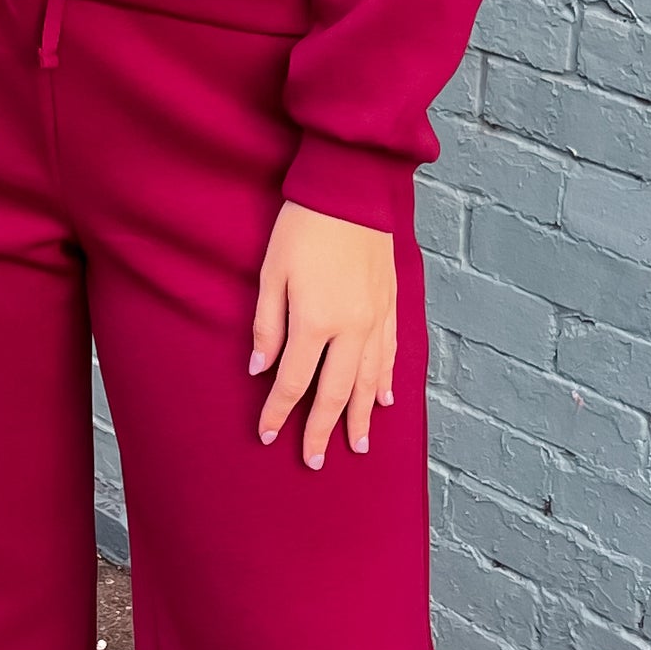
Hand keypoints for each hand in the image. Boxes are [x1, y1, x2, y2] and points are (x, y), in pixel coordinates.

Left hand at [250, 199, 398, 469]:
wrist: (350, 188)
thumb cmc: (302, 227)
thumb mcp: (271, 273)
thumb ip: (267, 326)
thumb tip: (260, 370)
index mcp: (315, 321)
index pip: (293, 381)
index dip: (279, 412)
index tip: (268, 435)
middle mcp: (351, 328)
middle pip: (336, 392)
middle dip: (323, 429)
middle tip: (315, 461)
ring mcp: (375, 318)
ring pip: (369, 380)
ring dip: (362, 416)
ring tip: (357, 445)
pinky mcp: (390, 304)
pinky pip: (390, 354)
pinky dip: (386, 380)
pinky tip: (385, 399)